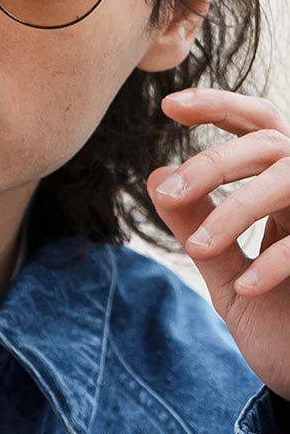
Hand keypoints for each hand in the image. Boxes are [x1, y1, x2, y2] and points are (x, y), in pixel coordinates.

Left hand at [147, 88, 289, 398]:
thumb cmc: (280, 327)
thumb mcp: (228, 278)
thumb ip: (199, 229)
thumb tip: (157, 175)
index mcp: (287, 194)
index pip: (259, 129)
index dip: (221, 107)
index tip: (169, 106)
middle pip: (271, 143)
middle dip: (214, 162)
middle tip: (167, 193)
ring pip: (289, 179)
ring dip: (238, 208)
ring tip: (200, 248)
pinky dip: (277, 261)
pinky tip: (249, 287)